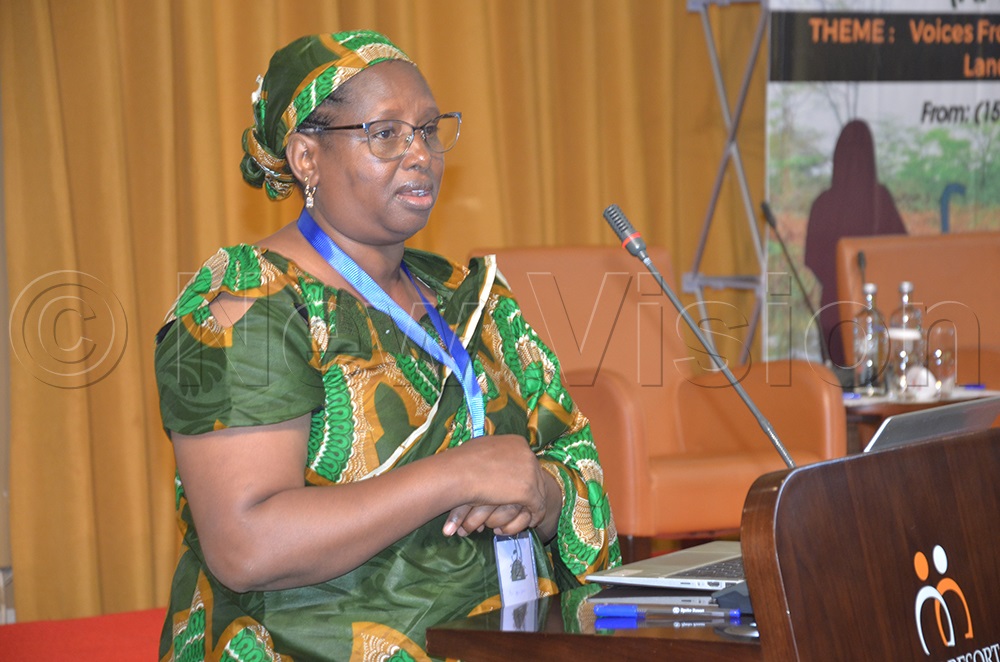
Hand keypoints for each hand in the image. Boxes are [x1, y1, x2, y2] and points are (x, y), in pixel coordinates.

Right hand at [440, 435, 560, 537]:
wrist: (458, 473)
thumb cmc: (462, 462)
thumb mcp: (481, 450)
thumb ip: (492, 453)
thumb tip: (488, 453)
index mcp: (517, 442)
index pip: (527, 461)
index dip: (523, 476)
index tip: (518, 486)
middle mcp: (527, 454)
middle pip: (536, 475)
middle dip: (531, 489)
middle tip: (526, 503)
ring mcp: (530, 472)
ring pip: (539, 491)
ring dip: (534, 504)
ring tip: (531, 514)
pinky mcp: (528, 490)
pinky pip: (537, 506)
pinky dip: (535, 515)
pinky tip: (532, 522)